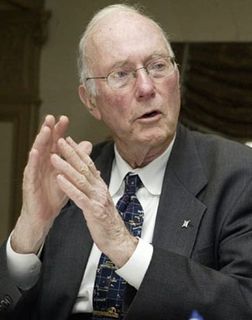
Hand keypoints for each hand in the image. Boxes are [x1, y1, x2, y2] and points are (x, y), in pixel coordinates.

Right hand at [11, 115, 68, 252]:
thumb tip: (87, 145)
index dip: (59, 131)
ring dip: (41, 141)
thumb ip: (77, 159)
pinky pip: (31, 170)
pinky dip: (33, 160)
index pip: (56, 143)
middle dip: (49, 130)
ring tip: (46, 129)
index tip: (64, 119)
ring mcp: (35, 172)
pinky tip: (35, 151)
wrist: (44, 215)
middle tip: (52, 117)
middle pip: (46, 144)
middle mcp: (43, 164)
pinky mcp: (30, 183)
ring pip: (37, 154)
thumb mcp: (69, 175)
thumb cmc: (54, 195)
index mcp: (53, 161)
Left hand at [51, 137, 137, 266]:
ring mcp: (97, 199)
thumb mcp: (101, 198)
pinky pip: (79, 197)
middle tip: (59, 141)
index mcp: (100, 185)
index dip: (78, 151)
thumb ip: (96, 185)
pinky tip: (59, 179)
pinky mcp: (94, 211)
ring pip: (80, 180)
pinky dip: (69, 187)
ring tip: (54, 157)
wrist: (118, 238)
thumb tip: (93, 173)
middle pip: (84, 168)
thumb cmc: (107, 220)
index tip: (68, 140)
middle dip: (71, 153)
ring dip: (66, 167)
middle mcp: (100, 189)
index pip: (89, 164)